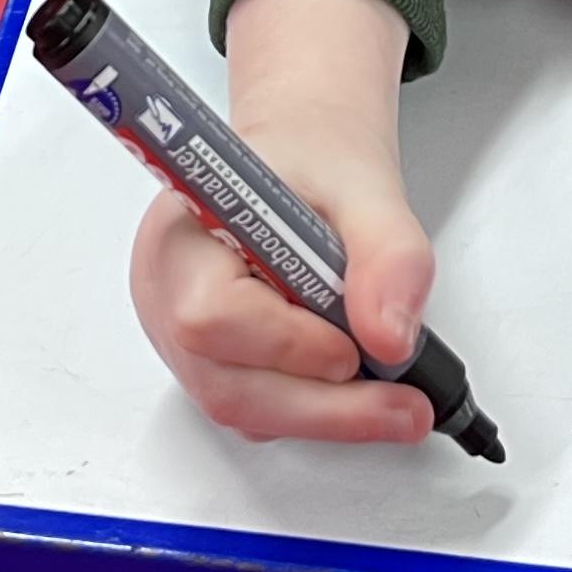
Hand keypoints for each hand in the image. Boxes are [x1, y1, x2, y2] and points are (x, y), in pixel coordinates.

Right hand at [128, 0, 437, 444]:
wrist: (306, 157)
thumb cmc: (315, 161)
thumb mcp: (366, 187)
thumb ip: (389, 256)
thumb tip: (391, 338)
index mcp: (183, 233)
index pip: (210, 316)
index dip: (285, 344)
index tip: (356, 348)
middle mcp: (168, 291)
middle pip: (224, 383)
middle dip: (322, 406)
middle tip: (403, 404)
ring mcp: (182, 333)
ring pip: (243, 407)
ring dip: (325, 415)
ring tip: (394, 399)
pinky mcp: (213, 360)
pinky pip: (257, 406)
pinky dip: (315, 408)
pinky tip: (360, 388)